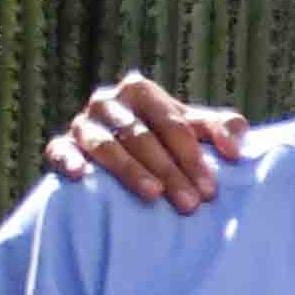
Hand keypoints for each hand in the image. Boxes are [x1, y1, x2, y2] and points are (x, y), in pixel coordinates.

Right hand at [45, 72, 253, 209]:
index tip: (210, 189)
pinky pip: (60, 150)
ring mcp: (82, 123)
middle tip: (190, 203)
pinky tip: (82, 177)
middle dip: (168, 170)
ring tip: (152, 195)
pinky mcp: (62, 145)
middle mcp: (107, 101)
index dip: (191, 155)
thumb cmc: (171, 141)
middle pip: (140, 135)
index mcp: (140, 90)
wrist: (132, 154)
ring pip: (104, 144)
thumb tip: (235, 148)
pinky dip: (68, 160)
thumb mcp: (199, 130)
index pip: (169, 121)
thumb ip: (223, 129)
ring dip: (129, 170)